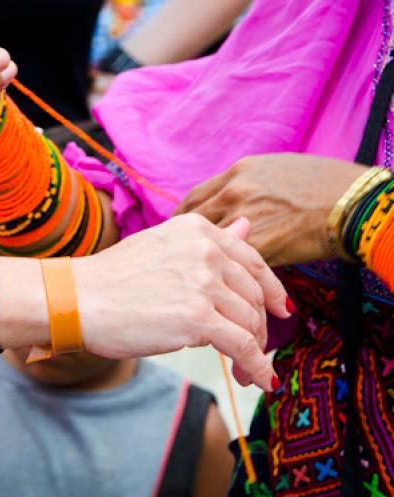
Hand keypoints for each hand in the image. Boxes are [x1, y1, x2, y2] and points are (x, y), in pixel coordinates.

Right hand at [73, 214, 290, 391]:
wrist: (77, 299)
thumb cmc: (110, 278)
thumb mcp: (163, 247)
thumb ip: (207, 242)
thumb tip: (246, 225)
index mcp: (198, 230)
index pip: (251, 260)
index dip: (270, 289)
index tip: (279, 309)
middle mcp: (206, 251)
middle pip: (253, 295)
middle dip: (258, 327)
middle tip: (253, 350)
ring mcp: (204, 284)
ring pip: (250, 323)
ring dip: (254, 352)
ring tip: (247, 371)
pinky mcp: (198, 319)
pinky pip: (243, 347)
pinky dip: (257, 367)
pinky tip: (260, 381)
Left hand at [175, 154, 367, 266]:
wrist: (354, 201)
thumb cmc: (323, 184)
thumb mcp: (275, 172)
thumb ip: (245, 187)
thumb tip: (227, 205)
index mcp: (237, 175)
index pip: (193, 202)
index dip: (181, 222)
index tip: (175, 237)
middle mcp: (235, 194)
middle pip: (192, 227)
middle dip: (182, 247)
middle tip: (175, 265)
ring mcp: (246, 220)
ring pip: (209, 249)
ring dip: (200, 267)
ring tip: (193, 282)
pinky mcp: (262, 247)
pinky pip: (233, 267)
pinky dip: (226, 278)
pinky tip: (220, 290)